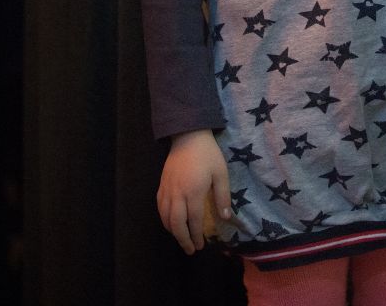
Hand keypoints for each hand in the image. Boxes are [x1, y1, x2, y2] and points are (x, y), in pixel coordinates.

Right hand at [157, 130, 230, 253]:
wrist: (188, 135)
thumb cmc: (208, 154)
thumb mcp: (221, 173)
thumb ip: (223, 196)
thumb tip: (226, 218)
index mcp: (194, 192)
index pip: (194, 220)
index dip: (197, 235)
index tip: (201, 246)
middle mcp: (178, 194)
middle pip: (177, 224)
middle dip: (183, 239)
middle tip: (190, 250)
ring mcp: (167, 189)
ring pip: (165, 217)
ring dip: (172, 232)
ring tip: (181, 239)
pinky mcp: (161, 184)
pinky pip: (159, 207)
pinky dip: (163, 219)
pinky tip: (169, 223)